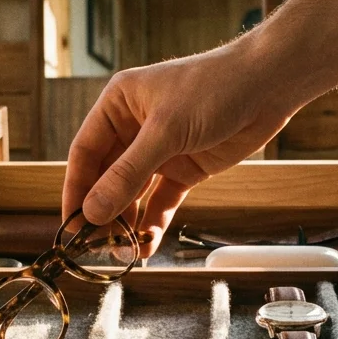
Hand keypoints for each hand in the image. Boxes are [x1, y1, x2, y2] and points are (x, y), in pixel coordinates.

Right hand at [62, 42, 297, 257]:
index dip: (76, 188)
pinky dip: (154, 222)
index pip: (85, 152)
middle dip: (101, 211)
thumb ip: (128, 174)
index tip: (69, 223)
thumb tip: (93, 211)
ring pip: (133, 193)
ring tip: (121, 251)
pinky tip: (147, 244)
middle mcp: (134, 128)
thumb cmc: (214, 88)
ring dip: (126, 222)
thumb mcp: (166, 131)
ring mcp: (160, 150)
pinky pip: (161, 200)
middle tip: (93, 245)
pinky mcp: (184, 168)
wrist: (268, 86)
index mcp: (118, 105)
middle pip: (106, 176)